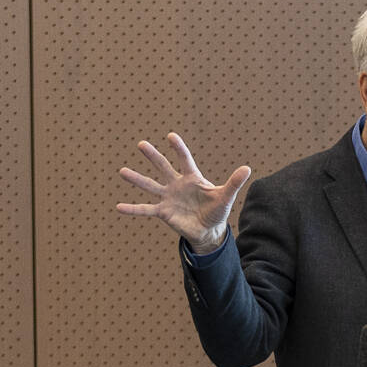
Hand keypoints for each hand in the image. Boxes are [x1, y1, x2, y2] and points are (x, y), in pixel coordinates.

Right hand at [116, 132, 251, 252]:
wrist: (208, 230)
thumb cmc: (216, 211)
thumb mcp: (225, 197)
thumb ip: (234, 183)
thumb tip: (247, 168)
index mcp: (192, 178)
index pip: (184, 159)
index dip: (179, 149)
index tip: (170, 137)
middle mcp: (177, 184)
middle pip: (163, 167)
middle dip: (153, 156)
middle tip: (141, 144)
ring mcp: (168, 197)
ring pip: (150, 185)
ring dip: (137, 179)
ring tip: (122, 171)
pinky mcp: (163, 212)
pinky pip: (146, 209)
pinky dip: (133, 209)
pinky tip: (118, 207)